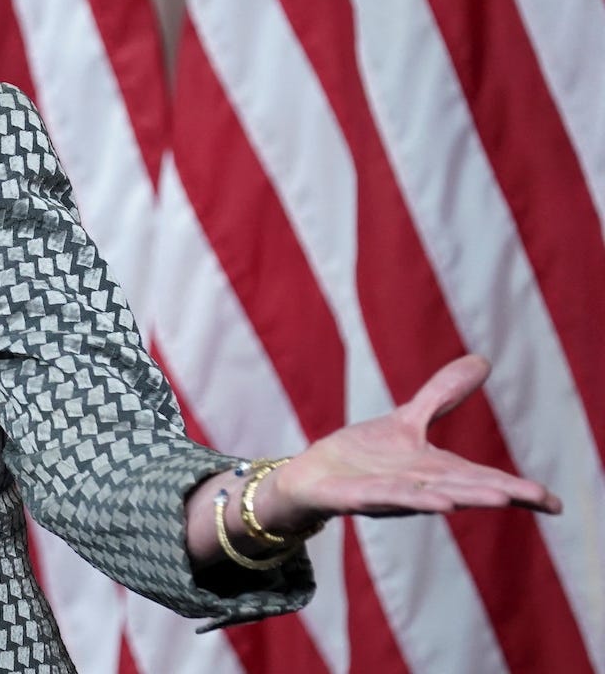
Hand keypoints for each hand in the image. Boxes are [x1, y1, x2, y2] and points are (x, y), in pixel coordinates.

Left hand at [261, 355, 560, 531]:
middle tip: (542, 499)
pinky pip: (383, 498)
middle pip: (466, 490)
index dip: (519, 490)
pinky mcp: (353, 497)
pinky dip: (409, 499)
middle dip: (503, 493)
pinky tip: (437, 503)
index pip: (483, 480)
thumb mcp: (407, 420)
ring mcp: (386, 495)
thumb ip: (443, 396)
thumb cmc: (362, 457)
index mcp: (434, 472)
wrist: (309, 477)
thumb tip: (483, 361)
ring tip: (499, 498)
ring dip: (464, 498)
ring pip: (431, 497)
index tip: (556, 501)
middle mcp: (417, 487)